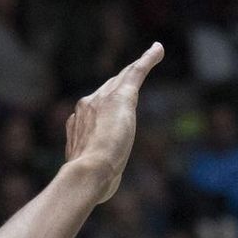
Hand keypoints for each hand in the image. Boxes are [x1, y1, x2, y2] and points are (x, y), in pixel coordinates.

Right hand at [64, 43, 163, 202]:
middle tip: (136, 69)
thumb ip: (96, 172)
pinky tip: (158, 49)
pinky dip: (148, 59)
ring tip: (152, 53)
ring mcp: (103, 99)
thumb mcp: (88, 175)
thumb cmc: (88, 183)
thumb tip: (102, 188)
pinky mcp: (122, 98)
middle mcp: (88, 106)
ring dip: (138, 65)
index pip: (95, 106)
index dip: (104, 103)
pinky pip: (137, 72)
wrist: (88, 172)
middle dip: (121, 78)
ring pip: (124, 76)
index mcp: (79, 122)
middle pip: (108, 86)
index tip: (109, 103)